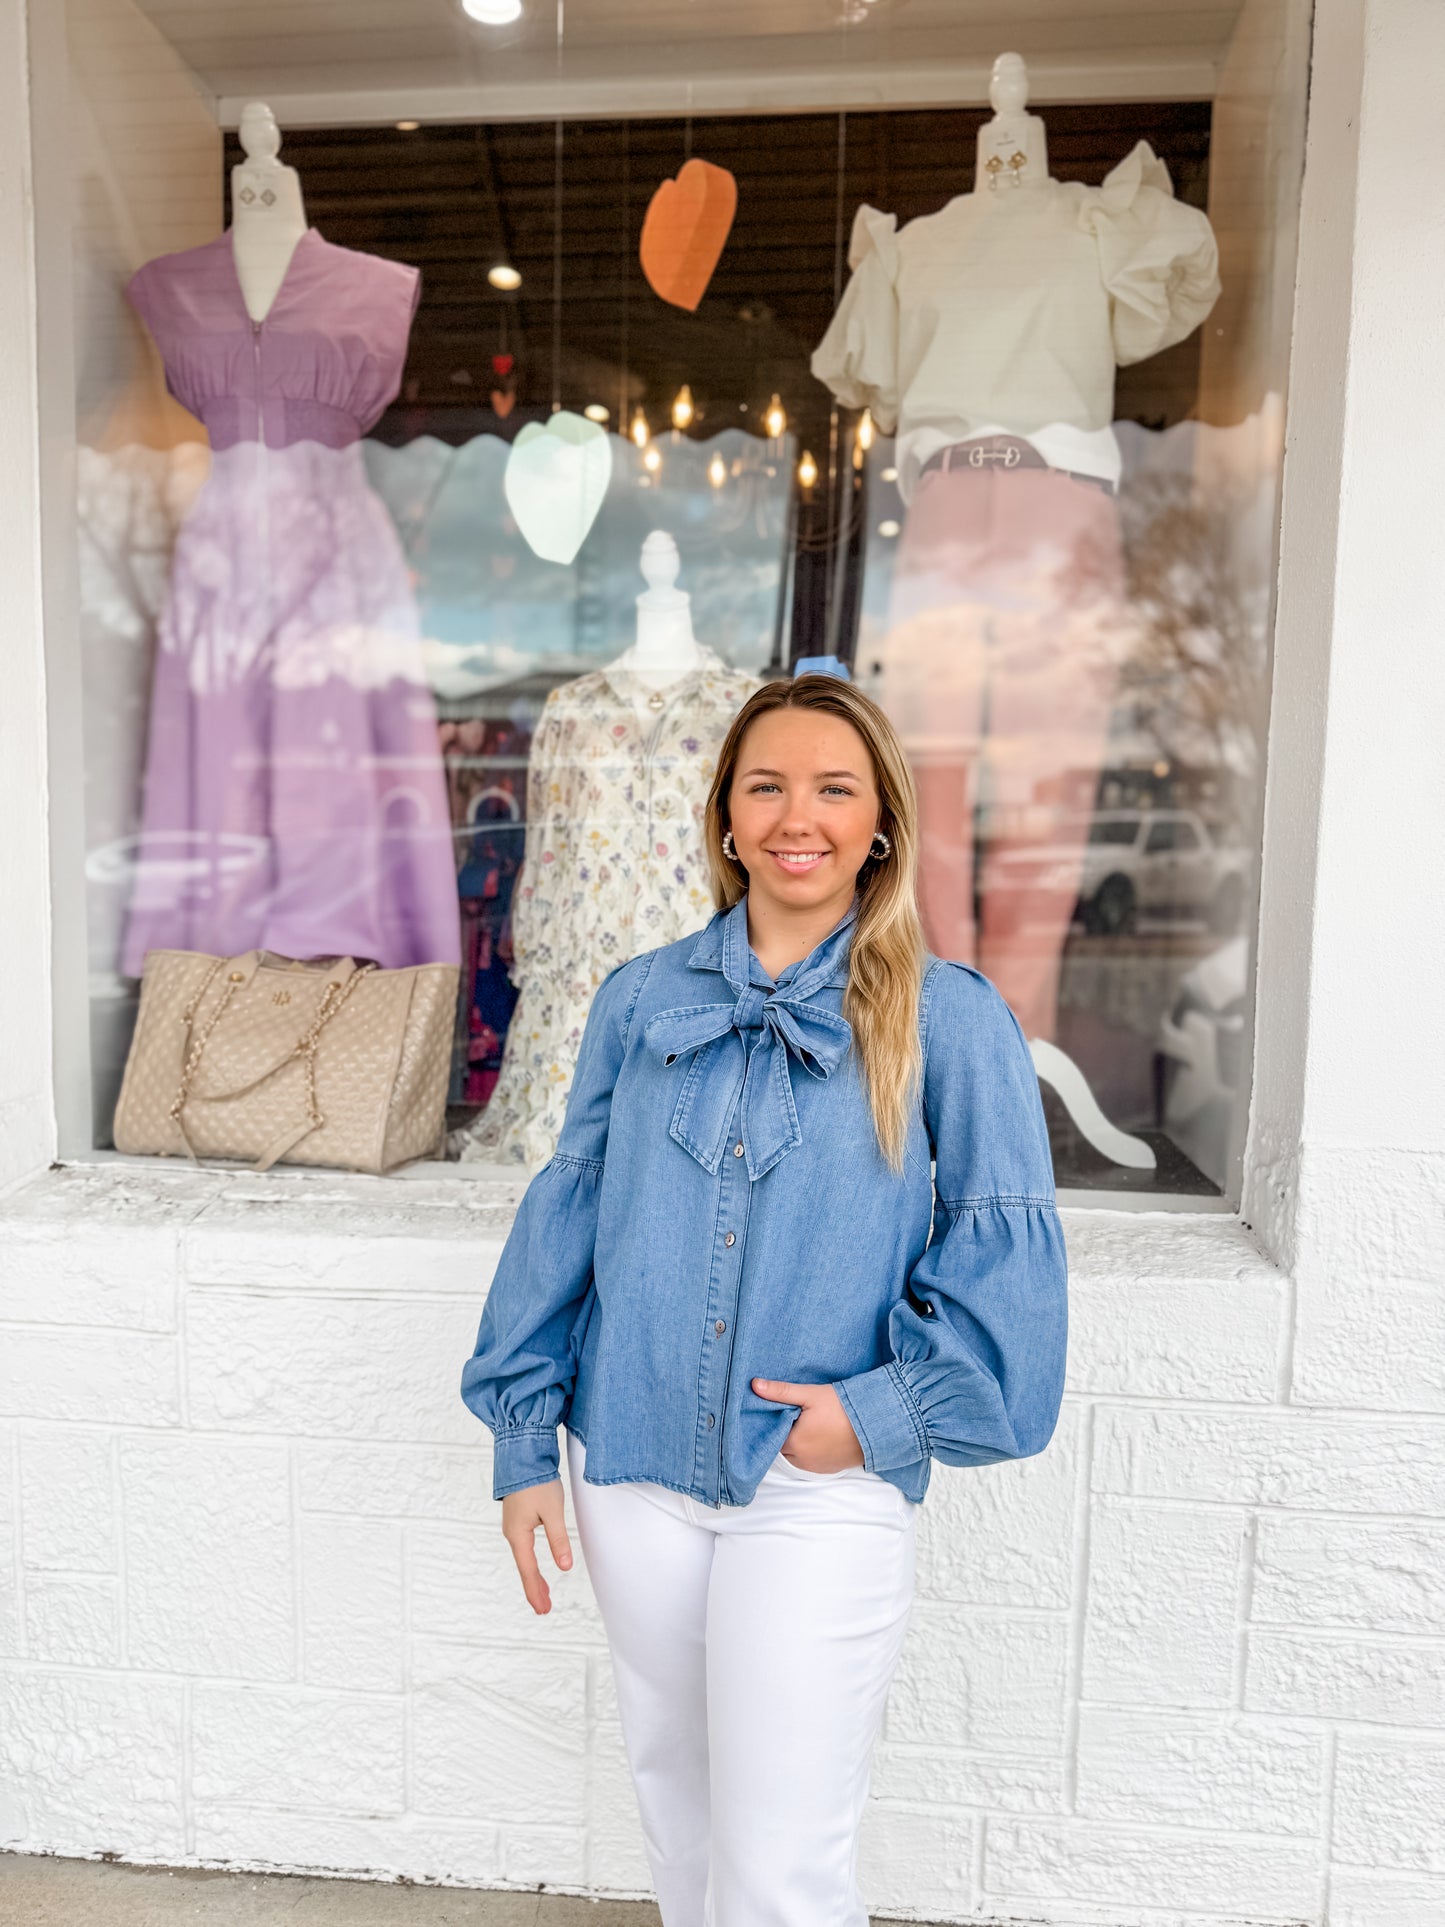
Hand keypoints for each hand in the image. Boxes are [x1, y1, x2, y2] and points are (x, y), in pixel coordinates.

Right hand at [501, 1479, 572, 1614]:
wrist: (522, 1456)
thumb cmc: (536, 1482)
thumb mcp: (552, 1511)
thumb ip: (559, 1539)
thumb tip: (565, 1566)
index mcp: (518, 1535)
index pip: (528, 1571)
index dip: (536, 1592)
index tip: (544, 1610)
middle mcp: (512, 1533)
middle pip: (524, 1568)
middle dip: (535, 1589)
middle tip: (544, 1609)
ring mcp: (513, 1526)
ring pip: (524, 1559)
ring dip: (533, 1577)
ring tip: (543, 1594)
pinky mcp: (517, 1519)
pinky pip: (523, 1548)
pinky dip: (530, 1563)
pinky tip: (534, 1566)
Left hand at [751, 1378, 864, 1471]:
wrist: (876, 1425)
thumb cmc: (843, 1408)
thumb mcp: (810, 1394)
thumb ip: (781, 1391)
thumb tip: (755, 1385)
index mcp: (794, 1443)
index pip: (770, 1437)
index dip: (772, 1424)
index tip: (776, 1411)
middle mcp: (802, 1461)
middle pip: (782, 1448)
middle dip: (784, 1434)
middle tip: (792, 1415)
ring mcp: (816, 1467)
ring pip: (796, 1457)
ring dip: (797, 1444)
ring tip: (806, 1424)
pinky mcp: (829, 1469)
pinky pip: (811, 1463)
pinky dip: (810, 1452)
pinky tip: (818, 1436)